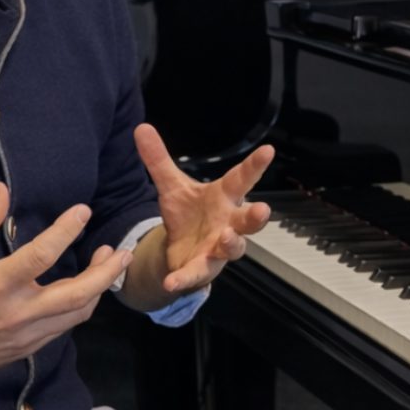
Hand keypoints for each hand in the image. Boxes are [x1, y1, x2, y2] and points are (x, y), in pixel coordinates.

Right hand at [0, 181, 132, 391]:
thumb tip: (2, 189)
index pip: (43, 254)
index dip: (66, 229)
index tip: (83, 211)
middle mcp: (19, 313)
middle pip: (79, 293)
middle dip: (106, 271)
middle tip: (121, 250)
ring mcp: (26, 335)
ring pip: (78, 313)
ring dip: (98, 288)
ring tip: (106, 265)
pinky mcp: (27, 349)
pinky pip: (64, 327)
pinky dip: (79, 307)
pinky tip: (82, 290)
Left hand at [134, 125, 272, 298]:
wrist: (178, 248)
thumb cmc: (187, 213)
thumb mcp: (171, 186)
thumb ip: (158, 160)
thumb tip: (141, 128)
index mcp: (224, 198)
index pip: (242, 178)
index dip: (255, 166)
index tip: (268, 150)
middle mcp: (229, 223)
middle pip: (249, 220)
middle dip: (257, 216)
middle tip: (263, 209)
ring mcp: (219, 248)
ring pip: (234, 248)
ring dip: (232, 243)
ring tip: (226, 238)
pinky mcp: (202, 268)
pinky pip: (196, 274)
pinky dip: (185, 278)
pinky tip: (172, 281)